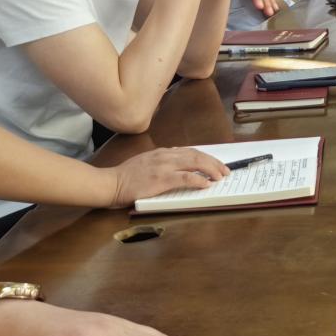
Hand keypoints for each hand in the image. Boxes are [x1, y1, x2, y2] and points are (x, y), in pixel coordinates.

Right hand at [105, 146, 229, 206]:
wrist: (110, 183)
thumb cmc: (126, 177)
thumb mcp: (147, 162)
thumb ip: (163, 161)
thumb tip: (180, 164)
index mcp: (163, 152)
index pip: (191, 151)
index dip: (207, 157)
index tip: (217, 164)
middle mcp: (166, 156)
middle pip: (197, 155)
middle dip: (214, 163)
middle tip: (225, 171)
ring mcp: (163, 166)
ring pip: (194, 163)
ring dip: (211, 169)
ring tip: (220, 177)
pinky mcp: (160, 179)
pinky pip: (184, 178)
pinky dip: (198, 180)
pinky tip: (206, 184)